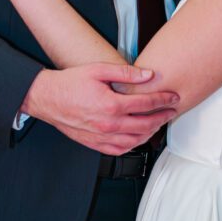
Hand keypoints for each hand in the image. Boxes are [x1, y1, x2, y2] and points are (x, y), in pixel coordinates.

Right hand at [21, 64, 178, 154]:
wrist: (47, 98)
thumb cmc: (71, 82)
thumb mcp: (98, 70)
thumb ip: (125, 73)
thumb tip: (149, 75)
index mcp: (111, 105)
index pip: (146, 104)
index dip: (163, 100)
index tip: (174, 97)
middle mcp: (109, 125)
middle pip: (145, 125)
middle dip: (162, 117)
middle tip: (173, 110)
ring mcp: (102, 137)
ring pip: (135, 141)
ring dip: (151, 132)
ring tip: (159, 122)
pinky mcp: (95, 144)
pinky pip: (120, 150)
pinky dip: (134, 145)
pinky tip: (139, 136)